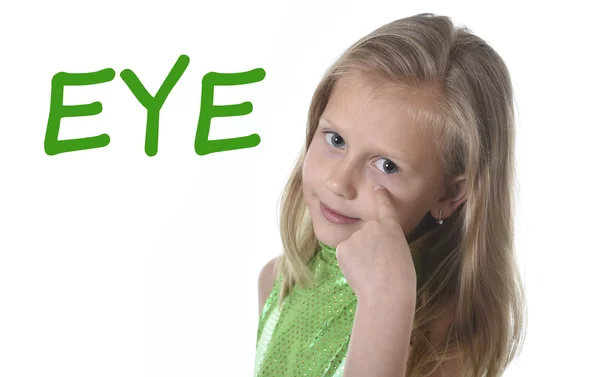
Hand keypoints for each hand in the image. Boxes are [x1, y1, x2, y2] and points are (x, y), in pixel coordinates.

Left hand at [336, 185, 416, 302]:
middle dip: (367, 248)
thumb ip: (385, 244)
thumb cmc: (400, 280)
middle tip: (378, 266)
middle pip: (365, 235)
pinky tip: (359, 273)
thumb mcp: (400, 254)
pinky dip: (349, 264)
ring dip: (358, 257)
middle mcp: (372, 226)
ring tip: (370, 272)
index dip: (381, 197)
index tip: (378, 188)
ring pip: (354, 246)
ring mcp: (356, 235)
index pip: (385, 207)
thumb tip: (368, 247)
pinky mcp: (342, 246)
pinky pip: (345, 254)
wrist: (387, 292)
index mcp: (392, 227)